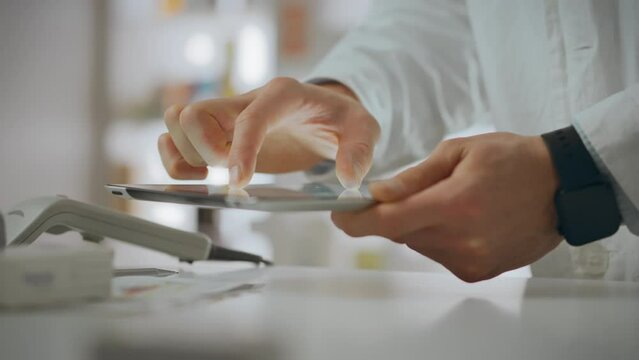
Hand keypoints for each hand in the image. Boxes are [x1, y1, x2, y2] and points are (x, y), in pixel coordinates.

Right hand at [157, 78, 379, 187]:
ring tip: (212, 172)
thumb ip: (360, 151)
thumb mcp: (364, 130)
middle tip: (230, 172)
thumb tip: (347, 178)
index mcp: (282, 95)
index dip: (241, 149)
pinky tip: (202, 175)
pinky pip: (175, 140)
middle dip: (206, 152)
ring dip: (185, 155)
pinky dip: (176, 160)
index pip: (250, 116)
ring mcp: (227, 116)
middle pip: (194, 113)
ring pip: (176, 123)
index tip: (239, 183)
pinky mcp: (217, 134)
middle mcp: (246, 100)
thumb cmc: (340, 120)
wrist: (324, 116)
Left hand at [332, 133, 561, 281]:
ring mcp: (472, 259)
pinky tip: (464, 218)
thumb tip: (378, 193)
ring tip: (451, 200)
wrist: (561, 186)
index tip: (339, 215)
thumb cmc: (512, 160)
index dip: (357, 221)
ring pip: (418, 244)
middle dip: (396, 213)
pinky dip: (438, 237)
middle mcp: (462, 239)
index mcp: (455, 203)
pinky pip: (439, 255)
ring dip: (420, 224)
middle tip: (410, 191)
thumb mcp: (460, 151)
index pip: (389, 222)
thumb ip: (415, 176)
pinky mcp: (480, 271)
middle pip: (401, 233)